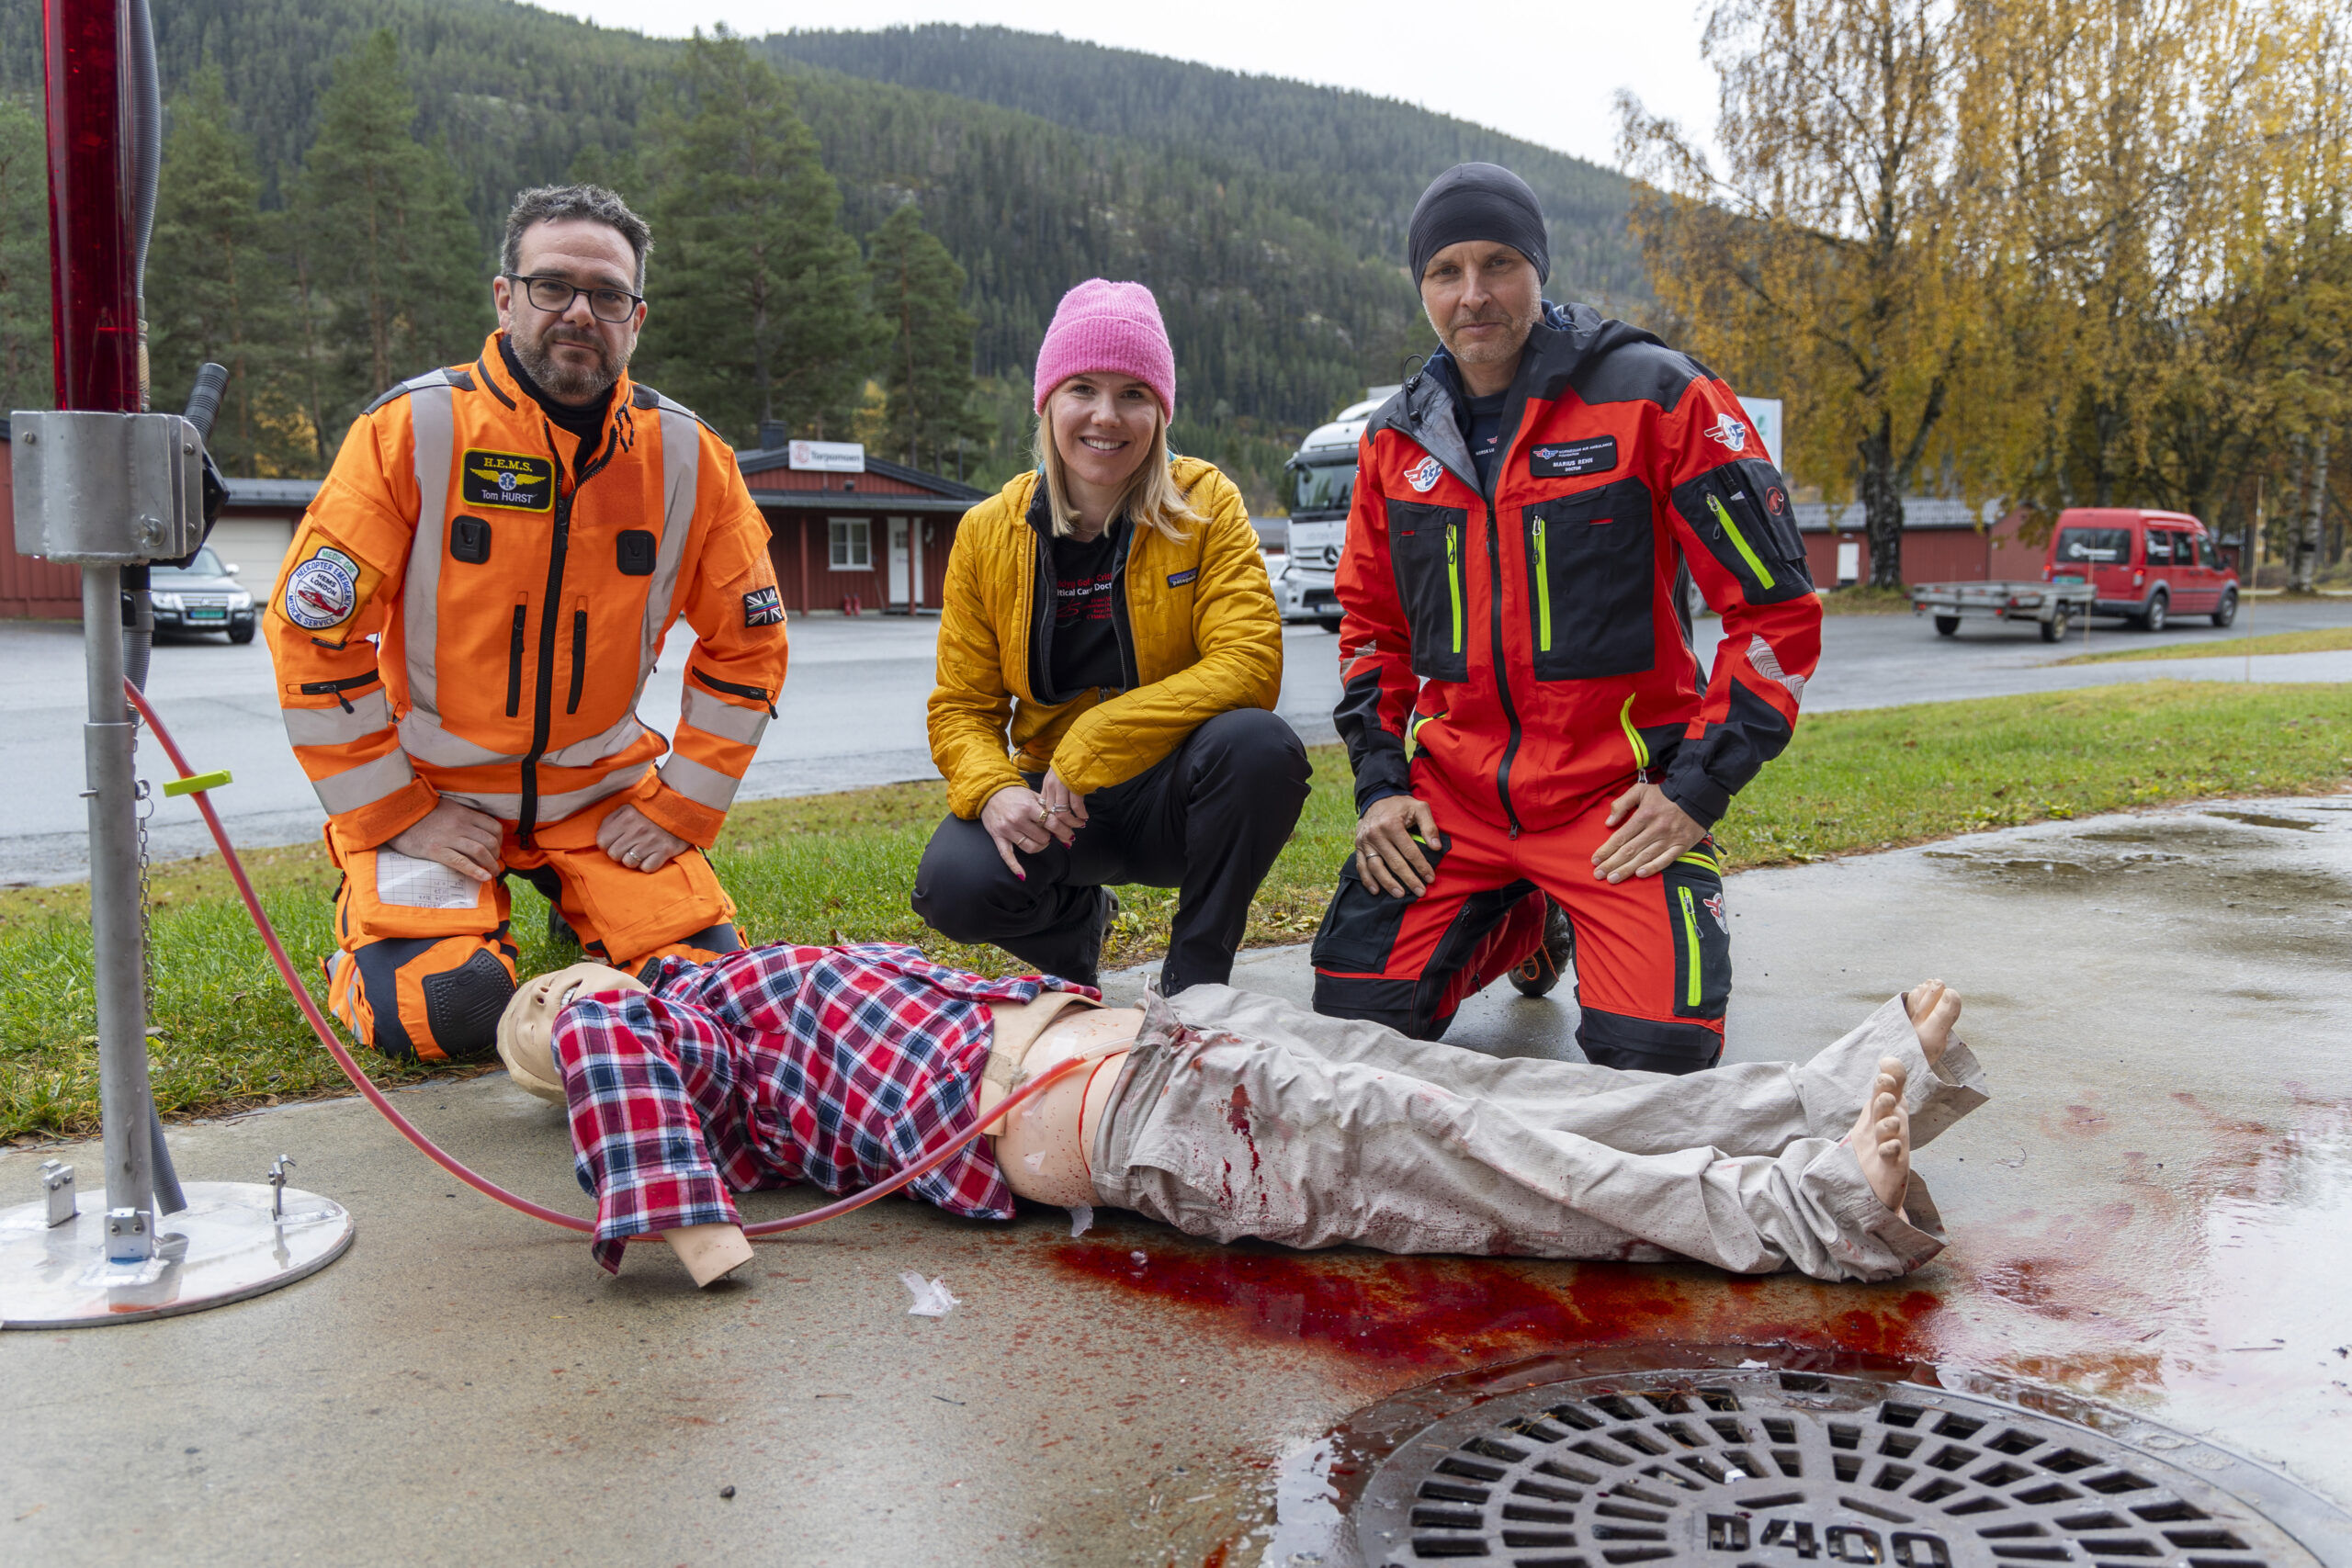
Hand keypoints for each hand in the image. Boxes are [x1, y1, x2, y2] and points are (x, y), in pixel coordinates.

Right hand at [383, 799, 502, 882]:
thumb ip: (462, 816)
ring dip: (491, 864)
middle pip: (489, 840)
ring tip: (493, 872)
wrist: (397, 816)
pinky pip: (461, 862)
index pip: (492, 826)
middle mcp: (460, 824)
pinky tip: (484, 878)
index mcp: (463, 813)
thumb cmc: (421, 813)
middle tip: (496, 863)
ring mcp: (449, 837)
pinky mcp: (436, 850)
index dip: (499, 839)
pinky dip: (476, 871)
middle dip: (497, 854)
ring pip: (480, 851)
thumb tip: (476, 828)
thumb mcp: (446, 807)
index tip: (497, 848)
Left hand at [598, 803, 689, 873]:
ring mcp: (652, 841)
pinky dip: (648, 865)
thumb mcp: (629, 808)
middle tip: (629, 848)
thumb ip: (612, 820)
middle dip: (619, 853)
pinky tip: (652, 856)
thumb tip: (601, 838)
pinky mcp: (665, 851)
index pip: (602, 840)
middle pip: (614, 854)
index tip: (614, 843)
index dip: (606, 845)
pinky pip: (647, 868)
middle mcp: (638, 829)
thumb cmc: (652, 811)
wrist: (683, 810)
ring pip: (629, 863)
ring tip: (640, 852)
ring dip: (633, 860)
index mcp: (627, 816)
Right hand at [979, 785, 1058, 879]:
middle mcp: (1018, 819)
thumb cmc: (1014, 794)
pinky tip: (1023, 876)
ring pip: (1030, 847)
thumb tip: (1066, 822)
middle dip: (1051, 837)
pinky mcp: (998, 837)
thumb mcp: (1032, 795)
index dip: (1064, 831)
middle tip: (1052, 834)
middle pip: (1043, 837)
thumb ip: (1048, 807)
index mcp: (1028, 807)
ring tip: (1042, 841)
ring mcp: (1007, 830)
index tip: (1070, 835)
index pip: (1052, 823)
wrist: (990, 792)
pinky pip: (1007, 856)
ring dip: (1040, 846)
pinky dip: (1015, 867)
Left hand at [1039, 768, 1087, 840]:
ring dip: (1071, 822)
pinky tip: (1084, 817)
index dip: (1049, 820)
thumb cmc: (1075, 762)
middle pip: (1051, 813)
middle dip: (1060, 827)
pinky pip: (1075, 807)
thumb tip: (1065, 806)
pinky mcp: (1073, 786)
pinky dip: (1080, 814)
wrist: (1083, 747)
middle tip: (1068, 835)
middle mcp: (1051, 786)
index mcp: (1047, 784)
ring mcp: (1062, 786)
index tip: (1056, 829)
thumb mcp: (1061, 775)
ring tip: (1079, 825)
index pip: (1044, 807)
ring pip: (1062, 813)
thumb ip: (1060, 789)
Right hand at [1354, 793, 1440, 896]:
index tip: (1430, 878)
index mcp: (1392, 824)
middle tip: (1420, 892)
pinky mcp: (1358, 845)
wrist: (1376, 797)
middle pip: (1394, 862)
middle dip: (1409, 879)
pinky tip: (1376, 891)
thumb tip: (1436, 847)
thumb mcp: (1420, 808)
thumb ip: (1429, 827)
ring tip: (1401, 894)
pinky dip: (1367, 880)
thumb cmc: (1401, 805)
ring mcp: (1365, 841)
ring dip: (1388, 883)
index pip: (1410, 851)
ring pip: (1376, 867)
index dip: (1421, 866)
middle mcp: (1376, 834)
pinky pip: (1361, 866)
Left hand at [1591, 781, 1705, 882]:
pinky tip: (1640, 874)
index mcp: (1644, 815)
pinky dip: (1653, 867)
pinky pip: (1666, 860)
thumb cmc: (1665, 794)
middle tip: (1599, 874)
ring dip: (1627, 869)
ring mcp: (1669, 839)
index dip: (1607, 849)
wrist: (1697, 795)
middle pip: (1630, 850)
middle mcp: (1655, 829)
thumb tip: (1608, 823)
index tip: (1595, 860)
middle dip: (1612, 863)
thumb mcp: (1641, 790)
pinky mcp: (1681, 846)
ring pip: (1645, 857)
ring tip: (1613, 879)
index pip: (1621, 836)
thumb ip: (1622, 804)